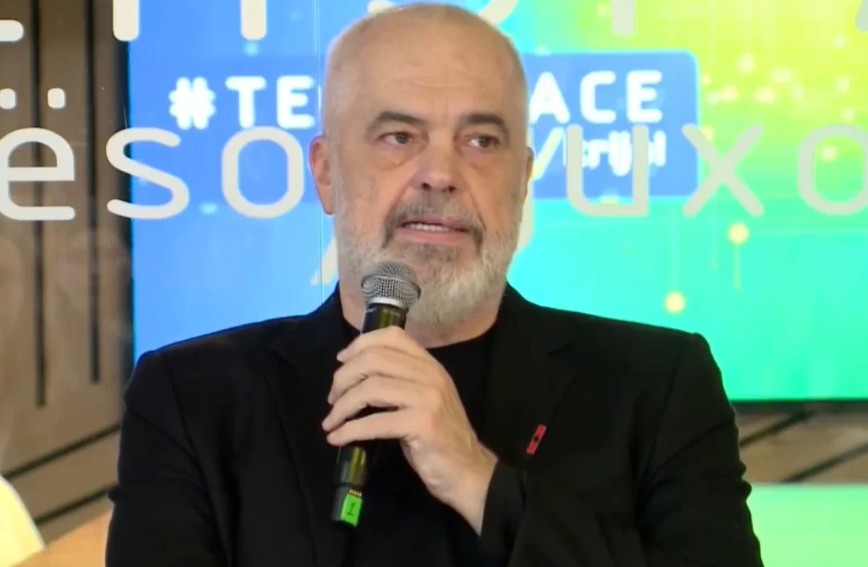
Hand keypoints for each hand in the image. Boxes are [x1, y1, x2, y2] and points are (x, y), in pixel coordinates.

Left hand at [321, 326, 496, 532]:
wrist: (468, 471)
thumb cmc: (439, 438)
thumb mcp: (423, 399)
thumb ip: (399, 380)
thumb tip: (355, 373)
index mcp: (430, 365)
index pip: (392, 336)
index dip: (360, 344)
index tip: (341, 361)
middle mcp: (431, 375)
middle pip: (374, 359)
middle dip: (344, 378)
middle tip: (333, 399)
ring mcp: (428, 398)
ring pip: (371, 388)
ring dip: (342, 406)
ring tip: (332, 421)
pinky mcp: (422, 424)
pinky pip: (375, 422)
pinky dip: (350, 430)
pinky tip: (337, 438)